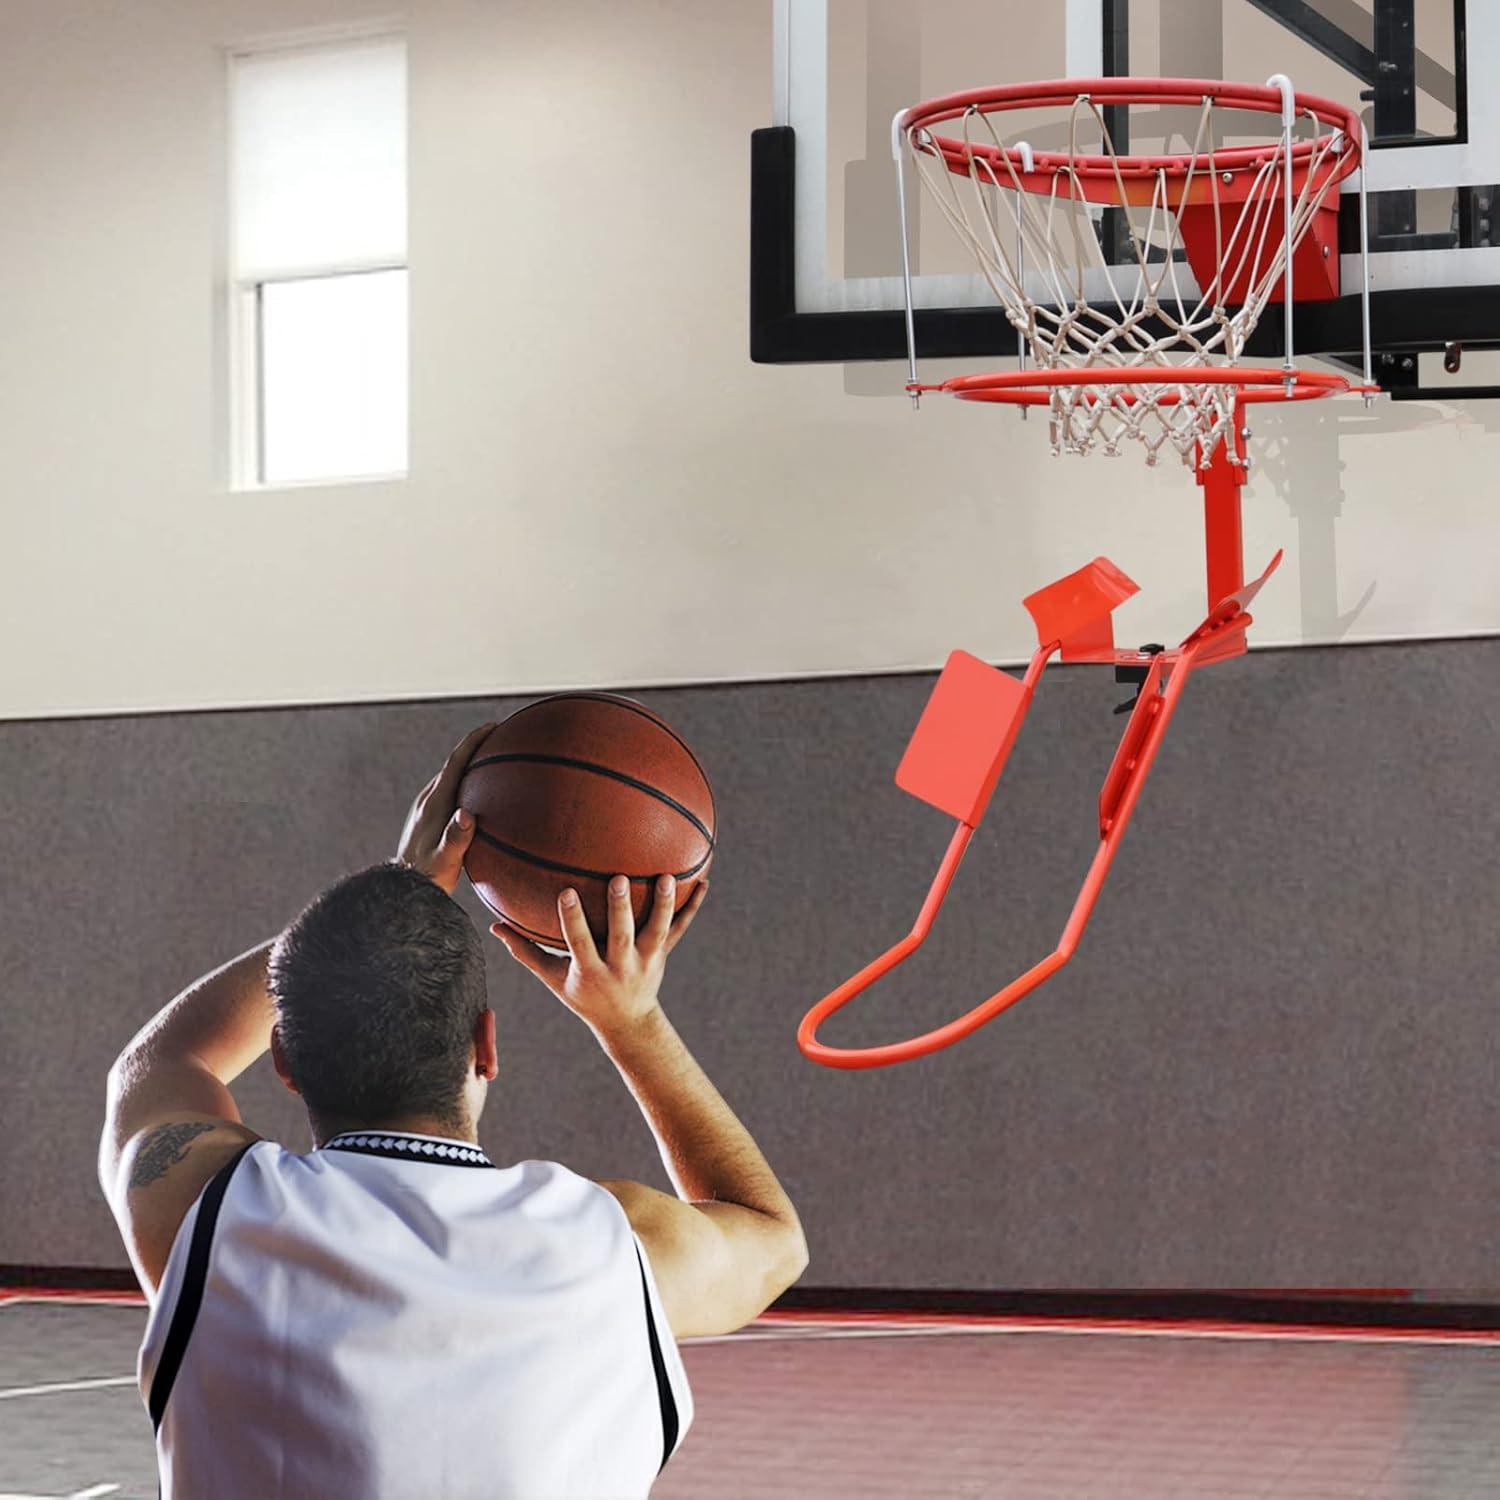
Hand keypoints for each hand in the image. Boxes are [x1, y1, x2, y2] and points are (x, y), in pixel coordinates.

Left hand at [395, 722, 495, 894]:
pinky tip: (481, 794)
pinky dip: (468, 782)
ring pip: (452, 777)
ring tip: (495, 760)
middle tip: (501, 736)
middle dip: (477, 747)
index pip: (455, 762)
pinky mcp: (428, 818)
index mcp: (434, 803)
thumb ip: (456, 838)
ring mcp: (426, 808)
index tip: (494, 726)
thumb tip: (466, 815)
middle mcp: (428, 800)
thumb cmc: (427, 878)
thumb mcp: (445, 861)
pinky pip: (451, 791)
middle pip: (454, 764)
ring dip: (472, 764)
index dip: (474, 741)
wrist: (402, 890)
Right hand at [491, 874, 708, 1034]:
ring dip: (662, 904)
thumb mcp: (553, 978)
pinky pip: (680, 929)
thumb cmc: (582, 994)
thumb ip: (525, 952)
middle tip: (619, 878)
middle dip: (620, 909)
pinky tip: (703, 881)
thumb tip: (493, 926)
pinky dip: (692, 907)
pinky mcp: (663, 954)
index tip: (565, 891)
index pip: (579, 943)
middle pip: (622, 936)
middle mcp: (620, 966)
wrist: (626, 1021)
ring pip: (656, 930)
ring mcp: (646, 961)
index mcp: (591, 972)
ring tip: (666, 876)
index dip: (572, 920)